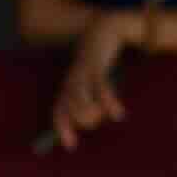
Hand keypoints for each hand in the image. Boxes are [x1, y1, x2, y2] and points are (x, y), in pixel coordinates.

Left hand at [41, 7, 149, 151]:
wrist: (104, 29)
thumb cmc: (101, 59)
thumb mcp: (95, 80)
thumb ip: (94, 98)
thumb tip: (99, 118)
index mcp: (69, 86)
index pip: (59, 110)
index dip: (63, 128)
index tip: (71, 146)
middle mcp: (71, 82)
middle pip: (69, 109)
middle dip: (84, 120)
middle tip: (100, 119)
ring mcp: (81, 74)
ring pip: (80, 101)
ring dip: (92, 113)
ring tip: (107, 116)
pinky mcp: (95, 67)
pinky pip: (100, 89)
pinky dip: (108, 102)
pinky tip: (118, 114)